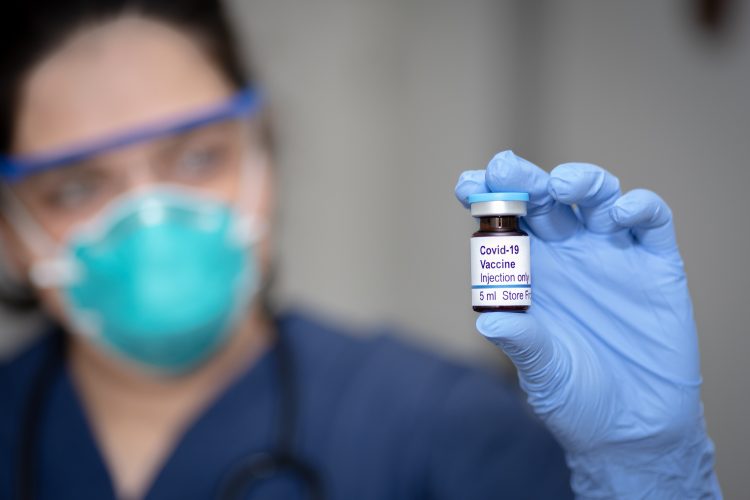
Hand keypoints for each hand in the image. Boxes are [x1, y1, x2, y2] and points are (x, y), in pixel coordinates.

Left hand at [455, 151, 718, 496]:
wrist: (634, 428)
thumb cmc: (577, 397)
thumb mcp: (543, 373)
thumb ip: (523, 342)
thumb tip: (488, 318)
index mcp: (530, 273)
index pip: (503, 224)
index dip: (485, 197)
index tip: (467, 183)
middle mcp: (568, 255)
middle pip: (544, 199)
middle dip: (524, 178)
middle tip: (507, 169)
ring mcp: (611, 254)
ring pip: (596, 196)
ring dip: (580, 180)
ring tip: (562, 186)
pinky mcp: (655, 265)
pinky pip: (650, 221)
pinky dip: (639, 206)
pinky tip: (621, 213)